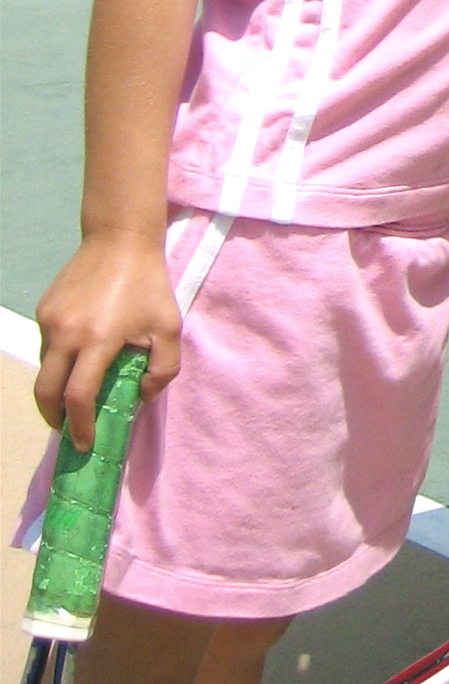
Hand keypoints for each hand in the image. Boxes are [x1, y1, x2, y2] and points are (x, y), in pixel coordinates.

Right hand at [34, 232, 179, 448]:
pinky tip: (79, 357)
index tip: (84, 444)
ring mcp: (49, 321)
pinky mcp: (43, 310)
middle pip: (46, 393)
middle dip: (54, 418)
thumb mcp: (170, 327)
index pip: (78, 397)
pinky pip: (46, 346)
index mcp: (98, 340)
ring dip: (57, 388)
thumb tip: (140, 398)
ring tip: (77, 394)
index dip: (79, 426)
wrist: (120, 239)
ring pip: (44, 369)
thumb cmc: (149, 285)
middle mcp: (66, 333)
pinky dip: (58, 361)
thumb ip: (163, 370)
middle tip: (69, 430)